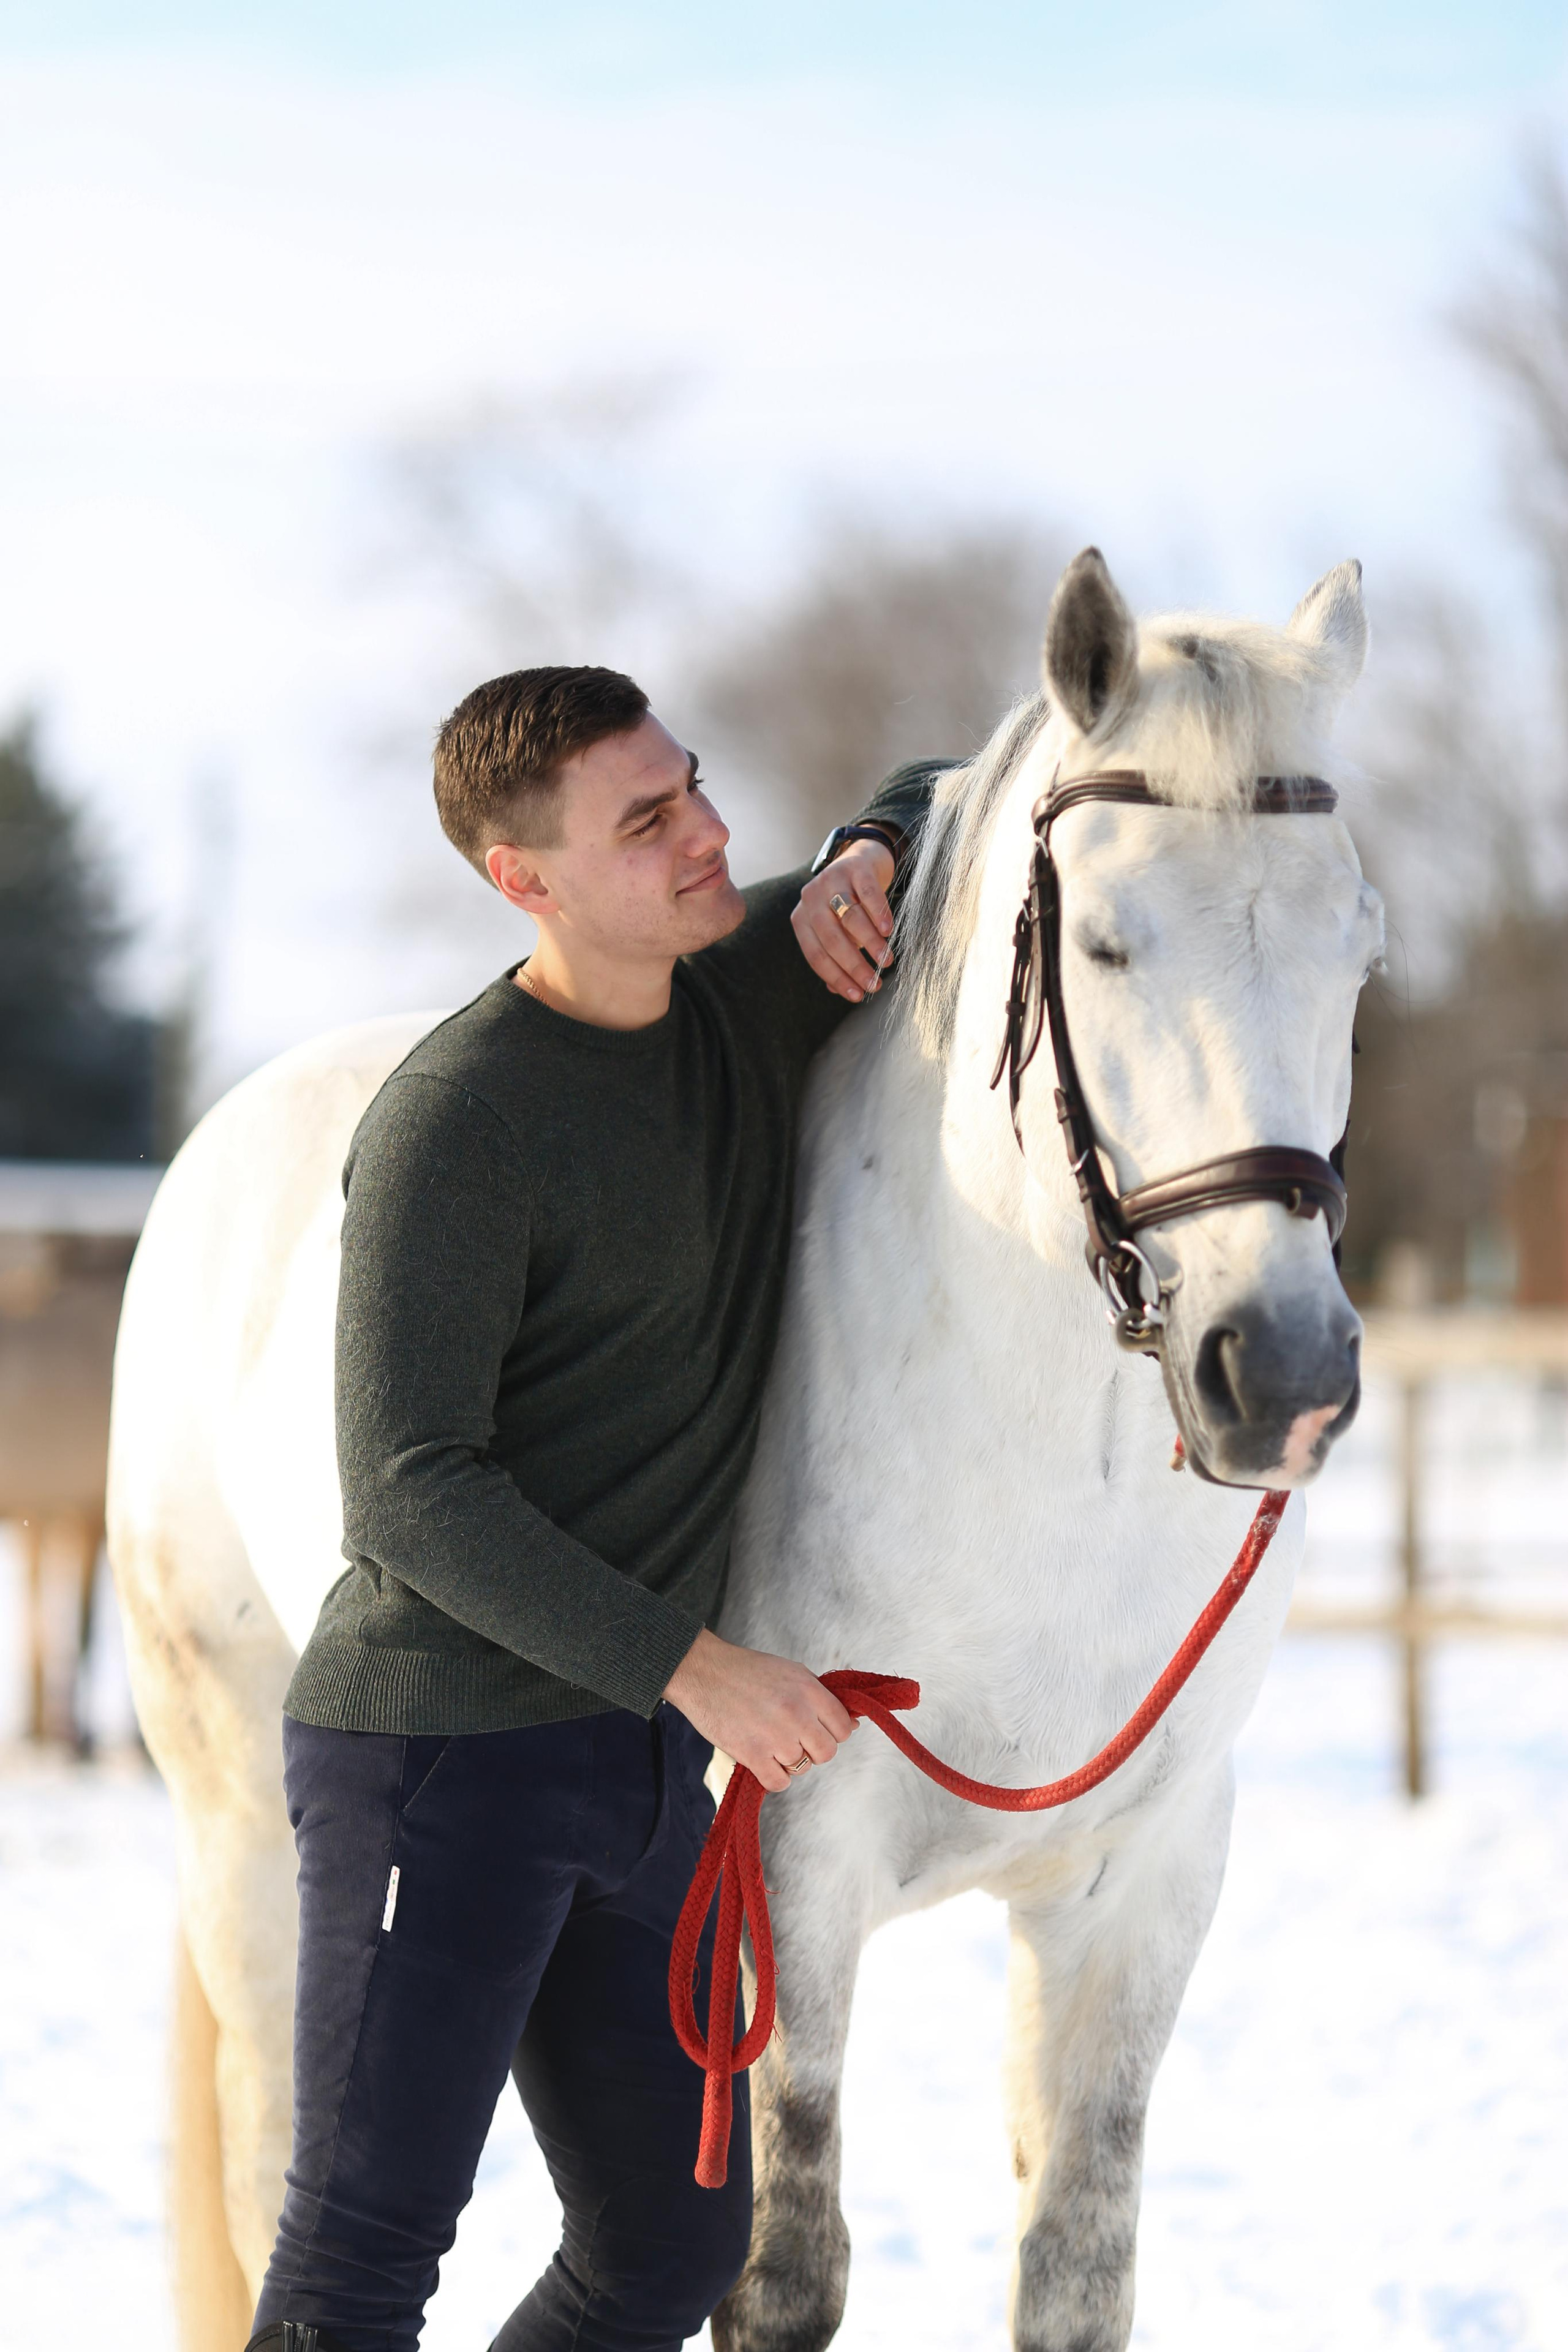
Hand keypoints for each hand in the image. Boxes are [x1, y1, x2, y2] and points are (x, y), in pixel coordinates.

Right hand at [664, 1629, 855, 1792]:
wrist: (703, 1672)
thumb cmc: (746, 1671)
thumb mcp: (792, 1672)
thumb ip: (821, 1697)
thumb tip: (851, 1725)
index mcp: (809, 1690)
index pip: (843, 1728)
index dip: (832, 1732)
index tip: (817, 1730)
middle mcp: (797, 1713)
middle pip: (827, 1753)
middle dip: (813, 1750)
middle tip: (794, 1739)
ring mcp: (775, 1736)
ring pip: (802, 1768)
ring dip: (788, 1761)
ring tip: (769, 1742)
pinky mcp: (752, 1754)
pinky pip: (779, 1783)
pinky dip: (773, 1777)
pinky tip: (762, 1760)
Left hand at [791, 838, 895, 1003]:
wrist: (861, 860)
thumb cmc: (848, 904)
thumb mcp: (837, 931)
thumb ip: (834, 957)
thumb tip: (838, 990)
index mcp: (802, 919)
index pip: (816, 955)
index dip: (837, 977)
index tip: (857, 995)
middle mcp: (811, 898)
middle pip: (831, 939)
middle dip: (854, 966)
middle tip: (874, 983)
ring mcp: (831, 880)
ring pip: (849, 918)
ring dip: (870, 943)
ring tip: (886, 960)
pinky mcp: (854, 867)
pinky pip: (867, 894)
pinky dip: (878, 913)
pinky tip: (888, 931)